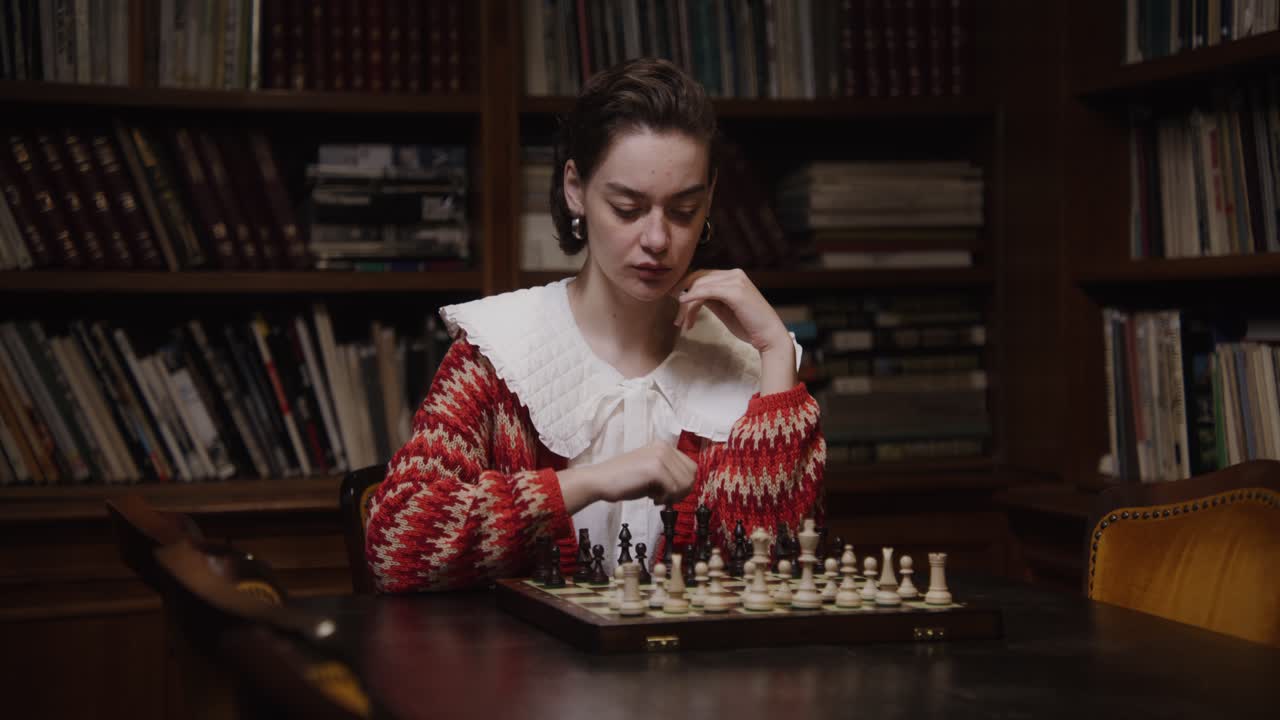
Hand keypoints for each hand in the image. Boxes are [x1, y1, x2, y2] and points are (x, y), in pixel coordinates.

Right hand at [557, 441, 696, 512]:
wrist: (600, 481)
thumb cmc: (623, 481)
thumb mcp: (651, 473)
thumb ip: (669, 474)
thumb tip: (687, 487)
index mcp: (663, 446)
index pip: (691, 467)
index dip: (685, 484)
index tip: (671, 494)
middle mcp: (663, 447)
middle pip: (691, 475)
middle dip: (682, 492)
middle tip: (665, 499)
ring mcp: (659, 456)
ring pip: (685, 482)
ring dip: (673, 496)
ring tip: (657, 498)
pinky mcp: (654, 468)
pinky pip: (674, 488)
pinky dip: (665, 499)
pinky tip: (652, 499)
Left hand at [671, 269, 790, 353]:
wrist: (769, 336)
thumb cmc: (749, 326)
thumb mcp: (725, 310)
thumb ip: (710, 300)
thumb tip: (689, 296)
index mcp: (733, 277)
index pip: (702, 277)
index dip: (686, 289)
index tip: (677, 306)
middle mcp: (734, 274)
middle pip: (698, 279)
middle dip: (683, 297)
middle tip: (677, 320)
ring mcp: (735, 281)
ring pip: (700, 286)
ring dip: (686, 306)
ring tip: (683, 323)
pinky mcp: (735, 291)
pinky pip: (706, 291)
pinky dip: (692, 297)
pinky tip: (683, 304)